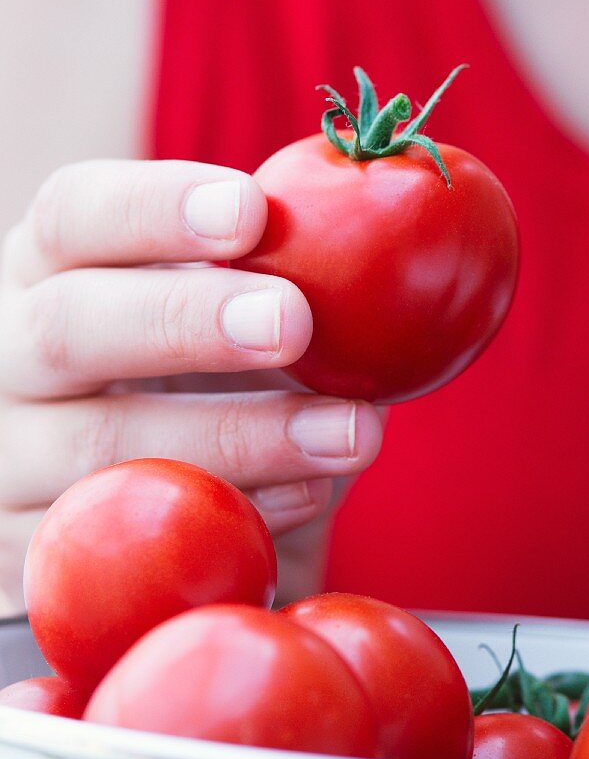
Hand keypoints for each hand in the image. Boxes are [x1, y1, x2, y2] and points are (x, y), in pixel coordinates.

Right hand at [0, 160, 382, 612]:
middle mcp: (5, 352)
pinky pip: (122, 539)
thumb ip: (269, 276)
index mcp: (47, 267)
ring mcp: (6, 457)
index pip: (75, 212)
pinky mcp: (25, 552)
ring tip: (348, 431)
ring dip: (239, 436)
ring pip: (101, 447)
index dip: (156, 206)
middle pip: (68, 325)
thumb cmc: (203, 378)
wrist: (152, 507)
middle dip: (188, 319)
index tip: (252, 209)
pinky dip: (227, 514)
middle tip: (292, 321)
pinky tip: (306, 493)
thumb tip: (381, 248)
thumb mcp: (219, 312)